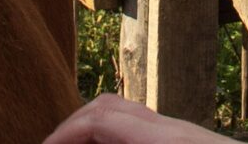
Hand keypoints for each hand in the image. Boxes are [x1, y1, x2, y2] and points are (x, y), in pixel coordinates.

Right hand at [43, 94, 227, 141]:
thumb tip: (92, 136)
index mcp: (165, 140)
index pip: (100, 118)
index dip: (63, 134)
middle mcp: (170, 128)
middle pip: (107, 107)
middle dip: (72, 129)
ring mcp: (179, 132)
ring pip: (122, 116)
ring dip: (91, 134)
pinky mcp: (184, 142)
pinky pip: (138, 130)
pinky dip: (113, 141)